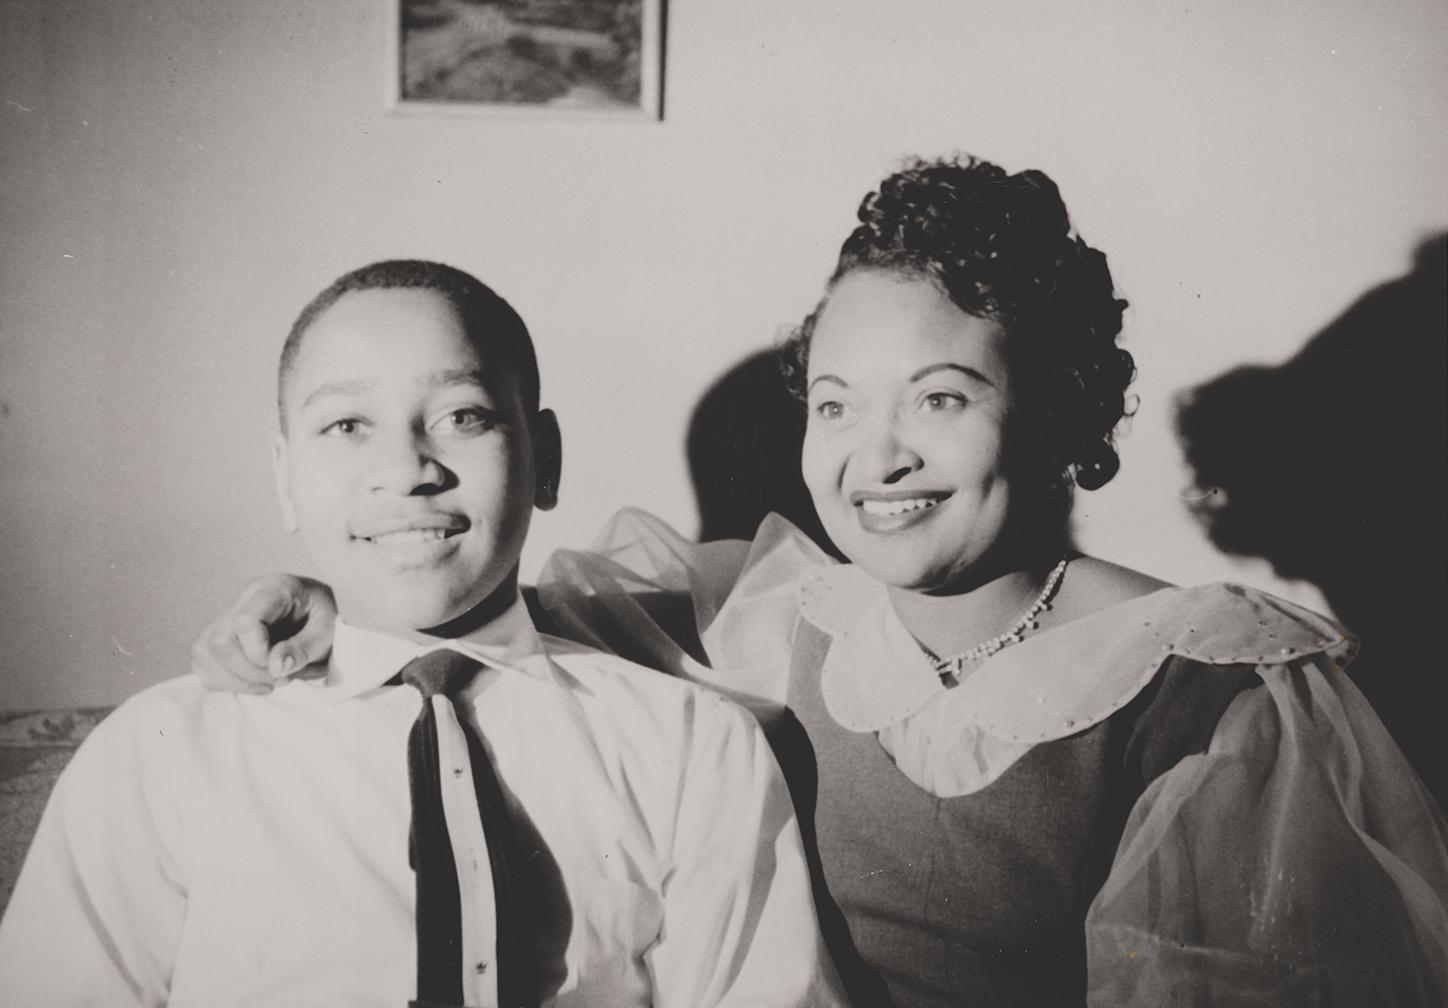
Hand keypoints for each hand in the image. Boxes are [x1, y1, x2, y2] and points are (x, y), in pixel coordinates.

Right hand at [190, 574, 337, 692]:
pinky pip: (202, 660)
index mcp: (274, 588)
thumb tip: (275, 668)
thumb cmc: (327, 617)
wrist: (322, 611)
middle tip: (280, 679)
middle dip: (248, 671)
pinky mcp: (219, 631)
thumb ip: (304, 648)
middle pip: (219, 641)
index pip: (245, 621)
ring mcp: (227, 613)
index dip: (258, 653)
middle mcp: (244, 596)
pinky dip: (223, 680)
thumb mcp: (328, 632)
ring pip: (203, 651)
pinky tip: (252, 682)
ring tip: (268, 682)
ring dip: (234, 679)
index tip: (282, 668)